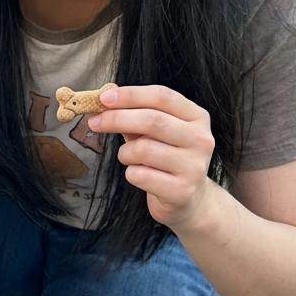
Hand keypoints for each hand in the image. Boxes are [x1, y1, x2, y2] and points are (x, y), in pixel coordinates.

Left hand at [87, 84, 215, 229]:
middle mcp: (201, 139)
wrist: (188, 199)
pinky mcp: (182, 190)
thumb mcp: (154, 132)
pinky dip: (131, 174)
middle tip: (94, 122)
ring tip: (128, 158)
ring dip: (124, 153)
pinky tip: (139, 175)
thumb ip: (135, 114)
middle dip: (117, 119)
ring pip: (143, 149)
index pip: (162, 96)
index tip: (104, 98)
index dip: (130, 95)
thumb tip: (106, 96)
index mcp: (197, 117)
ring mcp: (194, 166)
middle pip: (153, 121)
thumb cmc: (165, 158)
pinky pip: (140, 176)